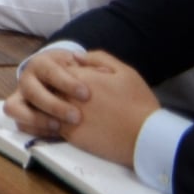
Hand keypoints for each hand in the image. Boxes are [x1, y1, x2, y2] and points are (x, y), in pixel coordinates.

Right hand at [6, 48, 92, 137]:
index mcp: (41, 63)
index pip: (49, 71)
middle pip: (31, 91)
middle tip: (76, 117)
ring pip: (14, 108)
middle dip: (54, 105)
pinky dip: (36, 130)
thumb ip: (96, 64)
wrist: (63, 81)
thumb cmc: (76, 73)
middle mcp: (26, 79)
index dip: (66, 83)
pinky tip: (57, 133)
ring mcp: (20, 97)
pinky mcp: (21, 114)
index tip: (86, 94)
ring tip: (60, 127)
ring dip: (37, 119)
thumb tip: (99, 69)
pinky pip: (20, 124)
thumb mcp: (85, 64)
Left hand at [56, 52, 161, 166]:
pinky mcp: (71, 136)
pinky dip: (58, 124)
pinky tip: (74, 124)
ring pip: (47, 108)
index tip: (74, 79)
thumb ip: (97, 58)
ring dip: (53, 107)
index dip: (64, 73)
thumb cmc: (138, 103)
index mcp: (78, 78)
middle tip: (69, 95)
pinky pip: (54, 126)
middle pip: (49, 88)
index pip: (56, 69)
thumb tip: (75, 56)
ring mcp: (66, 116)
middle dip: (56, 89)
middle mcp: (67, 96)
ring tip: (72, 110)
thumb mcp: (124, 71)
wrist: (147, 137)